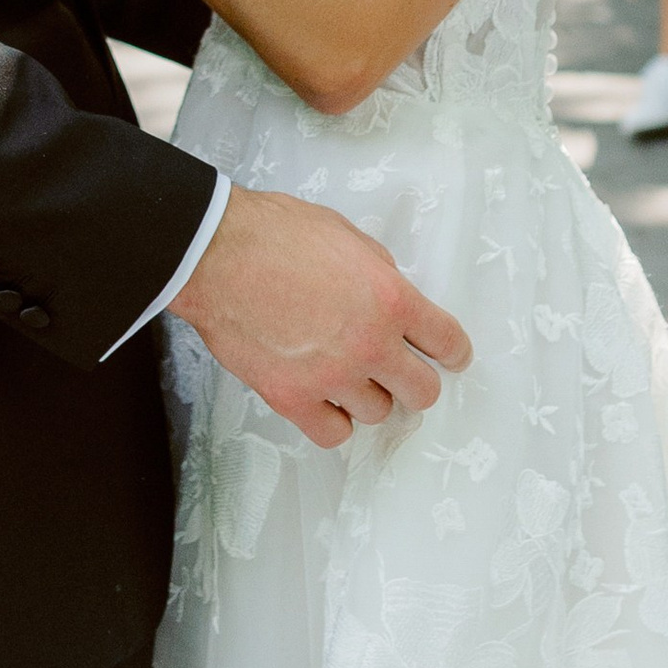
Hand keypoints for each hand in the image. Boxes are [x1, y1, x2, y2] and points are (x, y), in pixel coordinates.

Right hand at [174, 184, 470, 448]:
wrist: (214, 254)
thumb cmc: (272, 234)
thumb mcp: (345, 235)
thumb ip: (379, 272)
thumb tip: (392, 300)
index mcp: (390, 298)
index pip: (448, 343)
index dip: (453, 353)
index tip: (449, 358)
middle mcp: (370, 344)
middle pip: (423, 391)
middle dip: (414, 380)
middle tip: (398, 370)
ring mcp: (332, 376)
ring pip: (378, 413)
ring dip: (367, 395)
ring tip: (346, 374)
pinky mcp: (293, 398)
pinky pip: (333, 432)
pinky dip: (332, 419)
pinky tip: (324, 398)